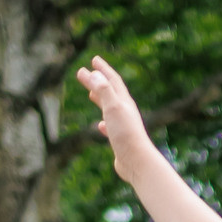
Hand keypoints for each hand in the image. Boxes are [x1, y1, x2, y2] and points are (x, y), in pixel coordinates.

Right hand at [76, 55, 151, 178]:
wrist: (137, 162)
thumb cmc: (125, 134)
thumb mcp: (113, 108)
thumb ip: (104, 90)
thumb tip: (95, 74)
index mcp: (124, 102)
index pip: (113, 80)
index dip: (104, 69)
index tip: (94, 59)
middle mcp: (125, 112)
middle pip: (110, 92)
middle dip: (97, 81)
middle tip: (84, 73)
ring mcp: (124, 126)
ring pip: (110, 109)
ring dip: (101, 100)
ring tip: (90, 95)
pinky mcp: (120, 141)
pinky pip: (110, 127)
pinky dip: (103, 122)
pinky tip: (99, 125)